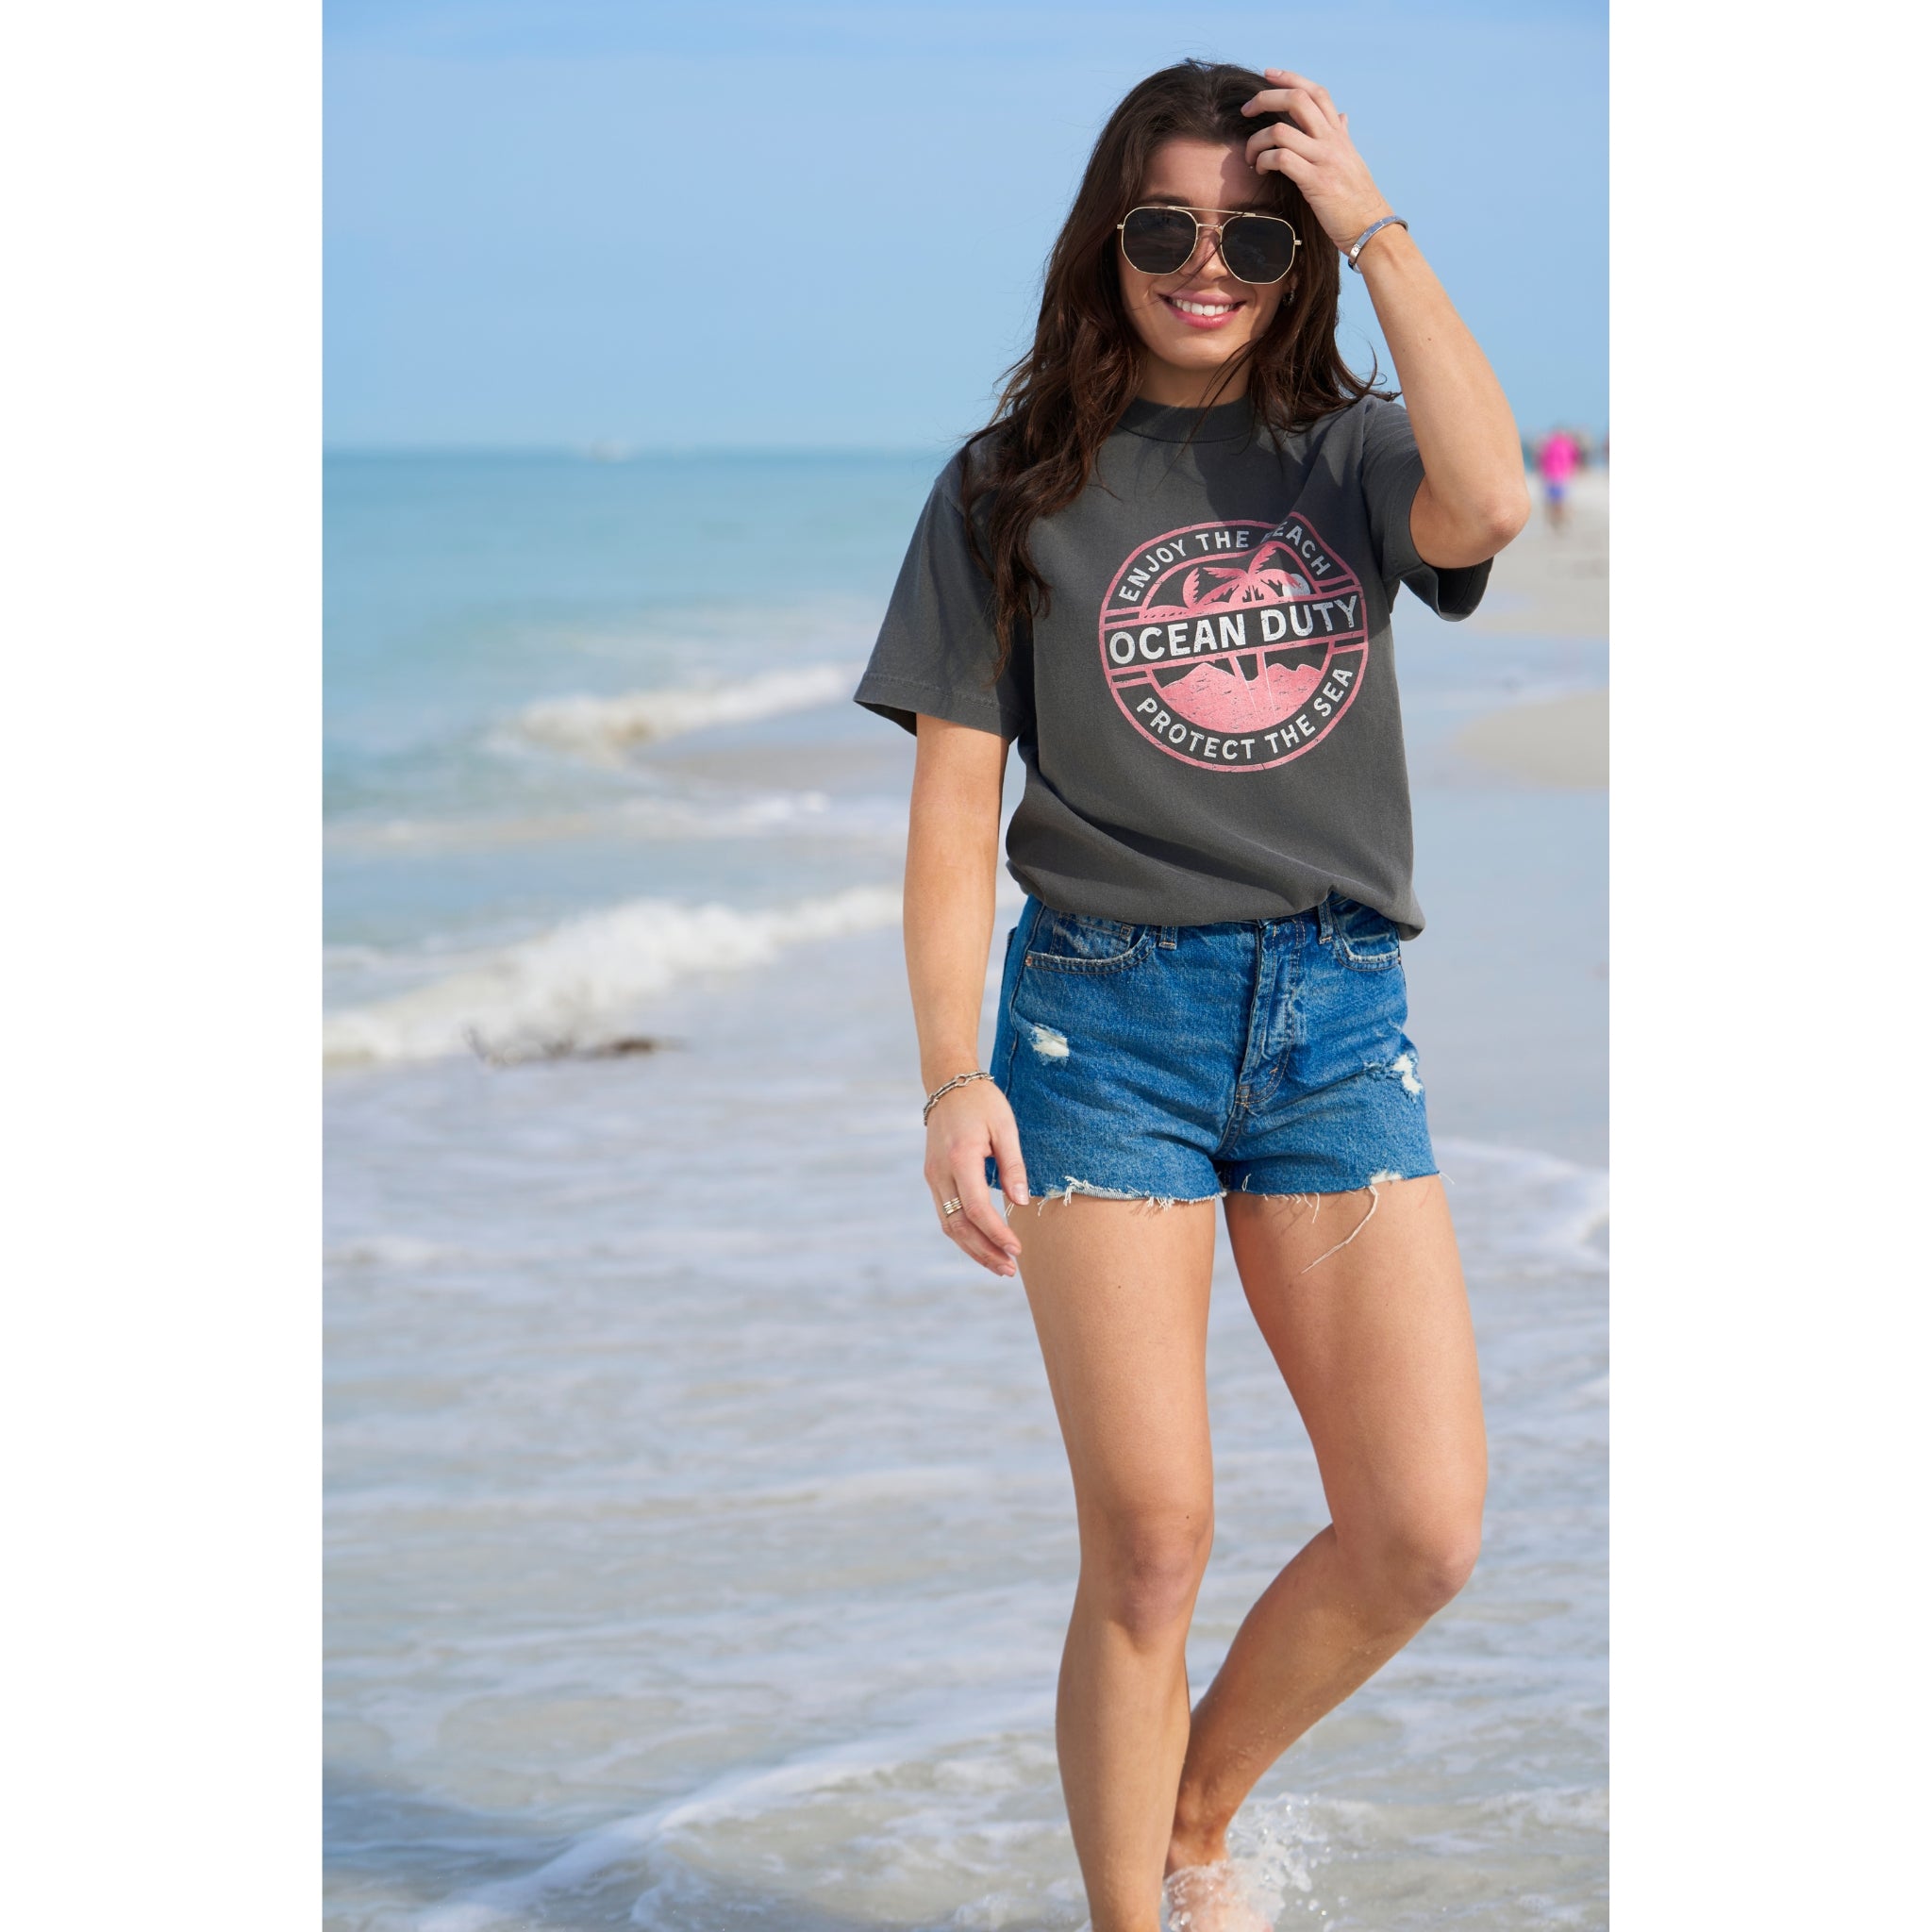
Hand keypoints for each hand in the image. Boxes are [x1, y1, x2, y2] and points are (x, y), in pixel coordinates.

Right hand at [924, 1080, 1028, 1276]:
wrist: (947, 1085)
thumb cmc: (982, 1102)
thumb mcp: (1005, 1127)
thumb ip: (1013, 1166)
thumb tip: (1019, 1203)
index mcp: (960, 1157)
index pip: (975, 1208)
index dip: (995, 1233)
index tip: (1016, 1249)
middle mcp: (939, 1172)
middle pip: (958, 1225)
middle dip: (984, 1251)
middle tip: (1010, 1269)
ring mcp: (932, 1177)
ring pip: (949, 1225)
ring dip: (973, 1249)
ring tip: (999, 1265)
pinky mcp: (933, 1178)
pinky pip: (946, 1214)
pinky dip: (964, 1235)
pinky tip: (983, 1245)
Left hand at [1241, 69, 1392, 251]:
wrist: (1371, 227)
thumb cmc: (1357, 199)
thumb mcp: (1352, 160)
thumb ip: (1342, 136)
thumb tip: (1343, 116)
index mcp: (1339, 134)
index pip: (1316, 92)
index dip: (1290, 78)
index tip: (1268, 74)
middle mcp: (1332, 141)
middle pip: (1297, 100)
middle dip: (1265, 98)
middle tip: (1246, 111)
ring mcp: (1324, 159)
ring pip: (1281, 131)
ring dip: (1257, 141)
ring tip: (1250, 156)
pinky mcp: (1315, 181)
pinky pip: (1281, 159)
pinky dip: (1263, 161)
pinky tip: (1260, 170)